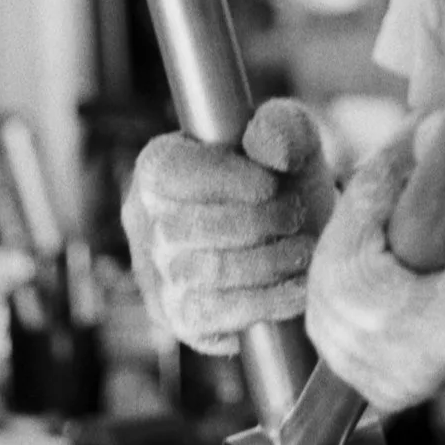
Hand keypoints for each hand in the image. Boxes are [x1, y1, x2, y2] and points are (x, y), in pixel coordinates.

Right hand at [122, 99, 334, 355]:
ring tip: (302, 250)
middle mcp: (143, 221)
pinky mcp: (177, 318)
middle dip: (255, 223)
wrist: (295, 236)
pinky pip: (212, 317)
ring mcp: (155, 274)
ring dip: (266, 263)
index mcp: (157, 166)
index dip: (222, 181)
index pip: (169, 174)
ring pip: (205, 273)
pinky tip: (296, 289)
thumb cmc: (282, 177)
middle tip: (296, 217)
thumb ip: (282, 127)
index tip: (272, 185)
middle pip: (187, 229)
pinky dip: (262, 303)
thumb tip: (267, 146)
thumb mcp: (290, 138)